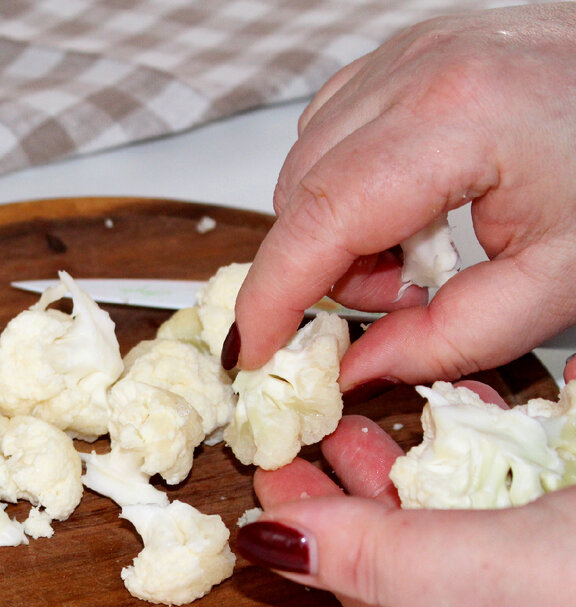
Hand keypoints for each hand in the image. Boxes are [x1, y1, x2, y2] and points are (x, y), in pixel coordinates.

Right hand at [232, 4, 575, 390]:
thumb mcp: (559, 284)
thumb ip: (448, 340)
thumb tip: (355, 369)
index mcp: (455, 121)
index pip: (319, 221)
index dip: (271, 298)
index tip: (248, 350)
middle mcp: (417, 72)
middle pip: (301, 192)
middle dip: (322, 268)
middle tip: (398, 301)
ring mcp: (411, 52)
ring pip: (306, 160)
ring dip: (336, 227)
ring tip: (416, 253)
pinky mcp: (413, 51)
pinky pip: (334, 127)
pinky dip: (350, 184)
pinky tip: (410, 208)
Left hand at [236, 369, 575, 606]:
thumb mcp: (492, 584)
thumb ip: (385, 560)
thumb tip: (269, 544)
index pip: (363, 589)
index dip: (310, 531)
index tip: (265, 471)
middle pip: (410, 544)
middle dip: (355, 485)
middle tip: (311, 424)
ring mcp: (561, 563)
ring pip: (470, 504)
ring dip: (421, 455)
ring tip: (379, 411)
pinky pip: (530, 470)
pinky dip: (496, 435)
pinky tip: (483, 401)